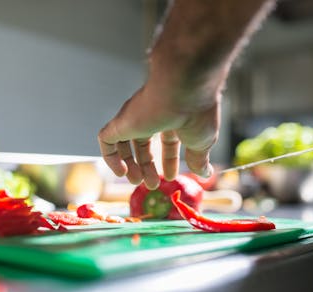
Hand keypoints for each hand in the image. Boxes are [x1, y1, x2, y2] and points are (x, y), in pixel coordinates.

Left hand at [97, 0, 274, 188]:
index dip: (168, 160)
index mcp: (175, 117)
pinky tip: (121, 173)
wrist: (184, 86)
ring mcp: (135, 117)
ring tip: (136, 181)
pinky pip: (107, 141)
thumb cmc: (197, 111)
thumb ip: (199, 159)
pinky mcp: (121, 121)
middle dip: (146, 166)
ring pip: (124, 142)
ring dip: (129, 165)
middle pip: (143, 143)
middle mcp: (153, 115)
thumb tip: (205, 173)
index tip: (170, 177)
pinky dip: (111, 159)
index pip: (167, 140)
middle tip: (151, 184)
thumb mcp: (202, 142)